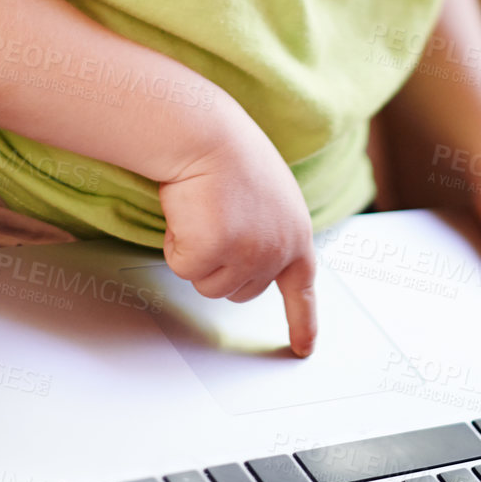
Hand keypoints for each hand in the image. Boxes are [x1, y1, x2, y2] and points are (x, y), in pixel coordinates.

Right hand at [158, 106, 317, 356]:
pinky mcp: (214, 252)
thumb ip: (269, 232)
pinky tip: (187, 211)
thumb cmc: (230, 153)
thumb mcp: (268, 197)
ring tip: (203, 209)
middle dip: (219, 264)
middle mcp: (278, 249)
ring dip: (197, 252)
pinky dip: (177, 243)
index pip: (303, 288)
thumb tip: (252, 262)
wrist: (207, 133)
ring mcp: (248, 253)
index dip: (302, 321)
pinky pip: (184, 268)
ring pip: (210, 285)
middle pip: (240, 291)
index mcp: (297, 232)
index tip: (302, 348)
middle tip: (214, 219)